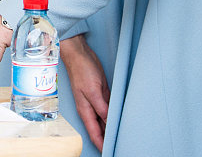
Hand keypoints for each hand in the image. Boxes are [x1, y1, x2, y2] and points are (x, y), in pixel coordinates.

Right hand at [61, 35, 109, 151]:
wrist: (80, 54)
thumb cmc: (82, 70)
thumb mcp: (94, 90)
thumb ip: (101, 108)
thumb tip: (109, 123)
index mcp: (86, 110)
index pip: (95, 134)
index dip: (102, 145)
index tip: (110, 152)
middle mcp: (90, 108)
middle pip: (100, 130)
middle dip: (108, 139)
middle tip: (120, 144)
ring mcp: (95, 102)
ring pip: (104, 121)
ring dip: (111, 128)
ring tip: (122, 136)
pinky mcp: (100, 95)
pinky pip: (108, 110)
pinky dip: (113, 116)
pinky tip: (120, 119)